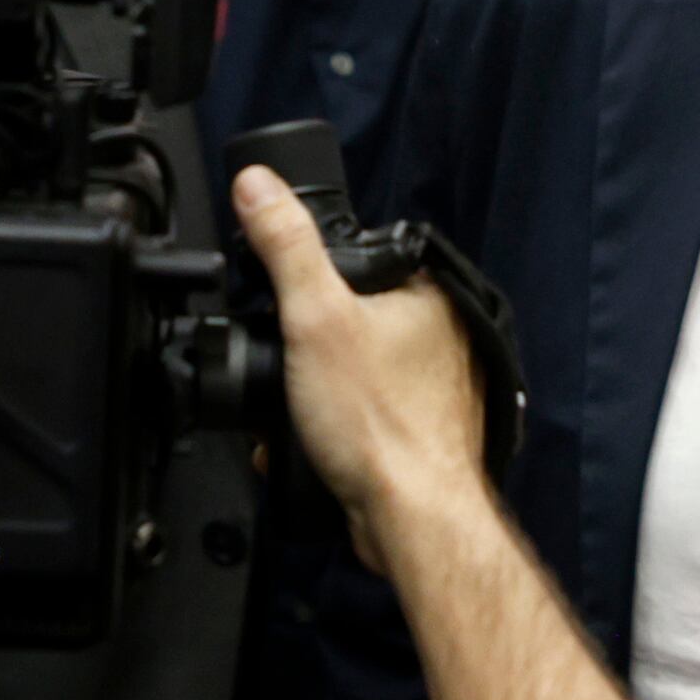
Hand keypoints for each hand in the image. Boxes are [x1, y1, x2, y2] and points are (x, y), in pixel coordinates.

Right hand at [232, 166, 487, 568]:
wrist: (409, 516)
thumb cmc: (379, 423)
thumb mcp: (313, 315)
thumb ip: (285, 245)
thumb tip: (258, 183)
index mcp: (428, 294)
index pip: (360, 258)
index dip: (310, 279)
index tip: (282, 305)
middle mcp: (442, 336)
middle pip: (350, 316)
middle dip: (305, 345)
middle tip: (287, 367)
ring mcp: (433, 386)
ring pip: (352, 369)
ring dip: (313, 389)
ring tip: (298, 407)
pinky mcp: (418, 430)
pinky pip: (361, 413)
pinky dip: (331, 424)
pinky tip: (313, 438)